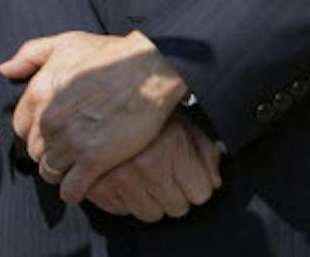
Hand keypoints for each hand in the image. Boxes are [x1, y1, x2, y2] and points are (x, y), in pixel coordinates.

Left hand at [1, 30, 187, 203]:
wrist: (148, 71)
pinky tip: (80, 183)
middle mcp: (48, 121)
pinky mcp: (95, 160)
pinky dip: (72, 191)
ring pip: (49, 171)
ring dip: (58, 171)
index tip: (47, 131)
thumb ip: (30, 55)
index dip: (33, 129)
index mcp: (38, 94)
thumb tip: (6, 70)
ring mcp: (70, 142)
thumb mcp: (64, 43)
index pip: (19, 126)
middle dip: (46, 150)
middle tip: (63, 149)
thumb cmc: (110, 55)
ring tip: (71, 166)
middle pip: (34, 150)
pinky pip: (71, 189)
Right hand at [83, 115, 221, 222]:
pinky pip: (122, 211)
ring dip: (149, 199)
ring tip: (141, 176)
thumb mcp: (182, 121)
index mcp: (172, 146)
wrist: (95, 95)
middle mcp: (147, 164)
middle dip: (173, 193)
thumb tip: (215, 182)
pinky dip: (122, 199)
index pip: (201, 193)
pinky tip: (121, 178)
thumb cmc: (144, 109)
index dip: (195, 183)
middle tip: (161, 172)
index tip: (185, 172)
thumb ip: (206, 152)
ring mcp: (120, 176)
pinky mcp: (97, 186)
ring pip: (150, 214)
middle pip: (177, 207)